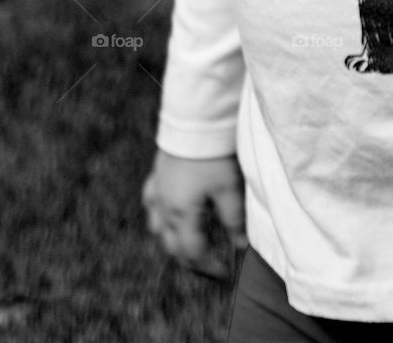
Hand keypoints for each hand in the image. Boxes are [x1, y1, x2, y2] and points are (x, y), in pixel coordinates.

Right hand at [141, 149, 247, 279]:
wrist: (193, 120)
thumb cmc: (212, 155)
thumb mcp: (229, 189)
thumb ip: (234, 220)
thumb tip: (240, 245)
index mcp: (182, 215)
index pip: (193, 254)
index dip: (210, 268)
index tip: (226, 273)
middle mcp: (164, 208)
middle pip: (173, 248)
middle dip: (193, 262)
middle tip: (211, 268)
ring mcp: (157, 192)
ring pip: (159, 230)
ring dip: (175, 243)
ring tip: (192, 245)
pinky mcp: (156, 176)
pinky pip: (152, 206)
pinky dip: (161, 217)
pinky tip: (169, 214)